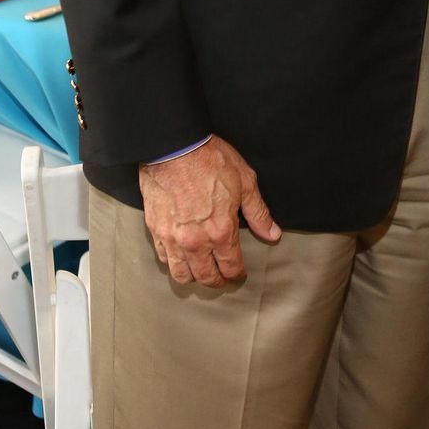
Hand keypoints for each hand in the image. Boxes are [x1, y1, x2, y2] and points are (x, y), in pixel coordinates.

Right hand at [139, 134, 280, 287]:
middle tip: (223, 277)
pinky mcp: (156, 230)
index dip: (238, 274)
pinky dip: (173, 262)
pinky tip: (180, 256)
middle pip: (207, 277)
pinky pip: (163, 258)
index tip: (240, 273)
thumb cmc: (210, 160)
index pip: (231, 267)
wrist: (174, 147)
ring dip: (194, 277)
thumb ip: (258, 213)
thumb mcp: (245, 182)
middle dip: (218, 281)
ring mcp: (173, 238)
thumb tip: (272, 234)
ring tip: (201, 270)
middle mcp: (196, 242)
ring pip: (182, 275)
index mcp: (221, 232)